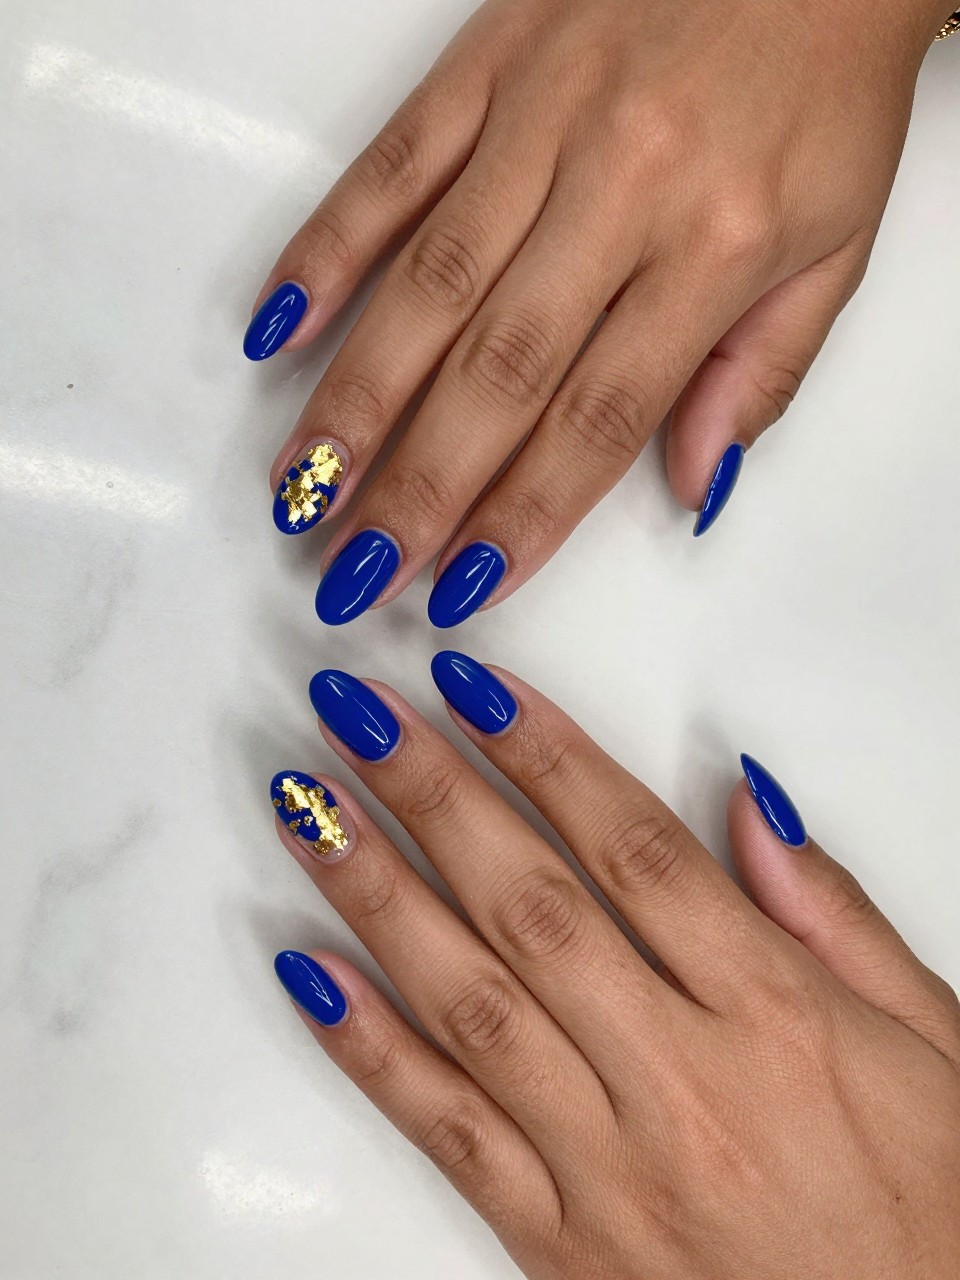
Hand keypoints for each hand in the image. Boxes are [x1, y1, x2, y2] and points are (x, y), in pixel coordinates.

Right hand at [247, 0, 949, 625]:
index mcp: (715, 247)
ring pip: (427, 285)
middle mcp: (619, 187)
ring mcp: (541, 121)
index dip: (523, 513)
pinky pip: (389, 168)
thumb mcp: (836, 247)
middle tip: (354, 571)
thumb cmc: (827, 86)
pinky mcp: (485, 64)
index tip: (463, 585)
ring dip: (354, 401)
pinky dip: (325, 252)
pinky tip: (277, 335)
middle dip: (418, 488)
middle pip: (497, 371)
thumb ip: (761, 376)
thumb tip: (695, 489)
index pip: (599, 417)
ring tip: (303, 492)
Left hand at [270, 655, 959, 1278]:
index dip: (546, 756)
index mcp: (776, 1017)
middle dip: (432, 794)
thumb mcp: (932, 1044)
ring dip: (377, 893)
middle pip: (531, 905)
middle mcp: (681, 1084)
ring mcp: (608, 1168)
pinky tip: (314, 973)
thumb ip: (833, 916)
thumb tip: (750, 805)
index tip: (474, 690)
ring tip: (309, 807)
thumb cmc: (930, 1212)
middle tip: (357, 714)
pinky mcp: (559, 1246)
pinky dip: (370, 1052)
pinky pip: (450, 1135)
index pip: (634, 852)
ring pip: (471, 1002)